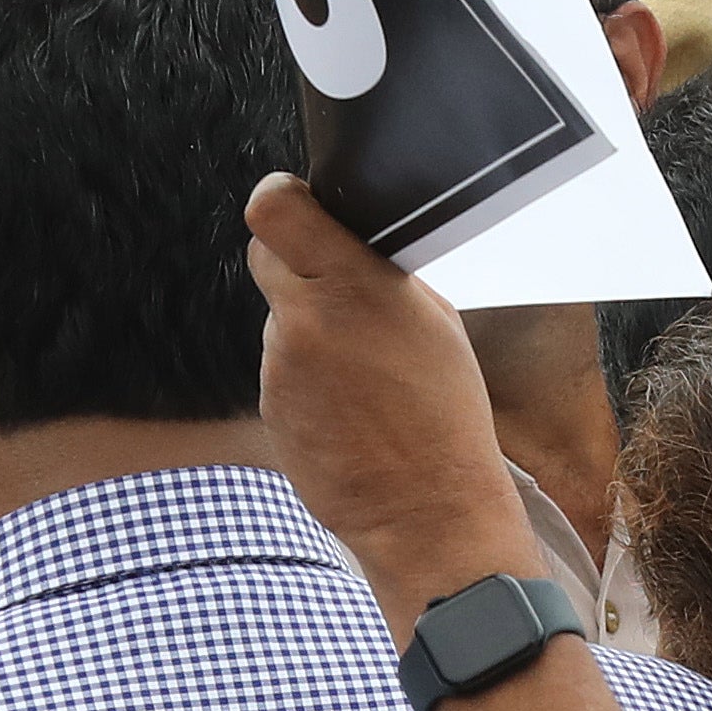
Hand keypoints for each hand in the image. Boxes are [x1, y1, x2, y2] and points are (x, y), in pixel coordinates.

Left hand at [242, 171, 545, 634]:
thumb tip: (342, 244)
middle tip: (338, 295)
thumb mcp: (433, 322)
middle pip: (266, 253)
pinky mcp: (269, 405)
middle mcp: (309, 318)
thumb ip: (378, 275)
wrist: (426, 511)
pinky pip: (281, 369)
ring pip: (279, 317)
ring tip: (364, 377)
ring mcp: (281, 365)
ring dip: (310, 333)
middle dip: (294, 264)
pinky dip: (307, 380)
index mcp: (358, 284)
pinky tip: (348, 410)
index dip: (280, 199)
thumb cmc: (445, 415)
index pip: (276, 209)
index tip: (297, 207)